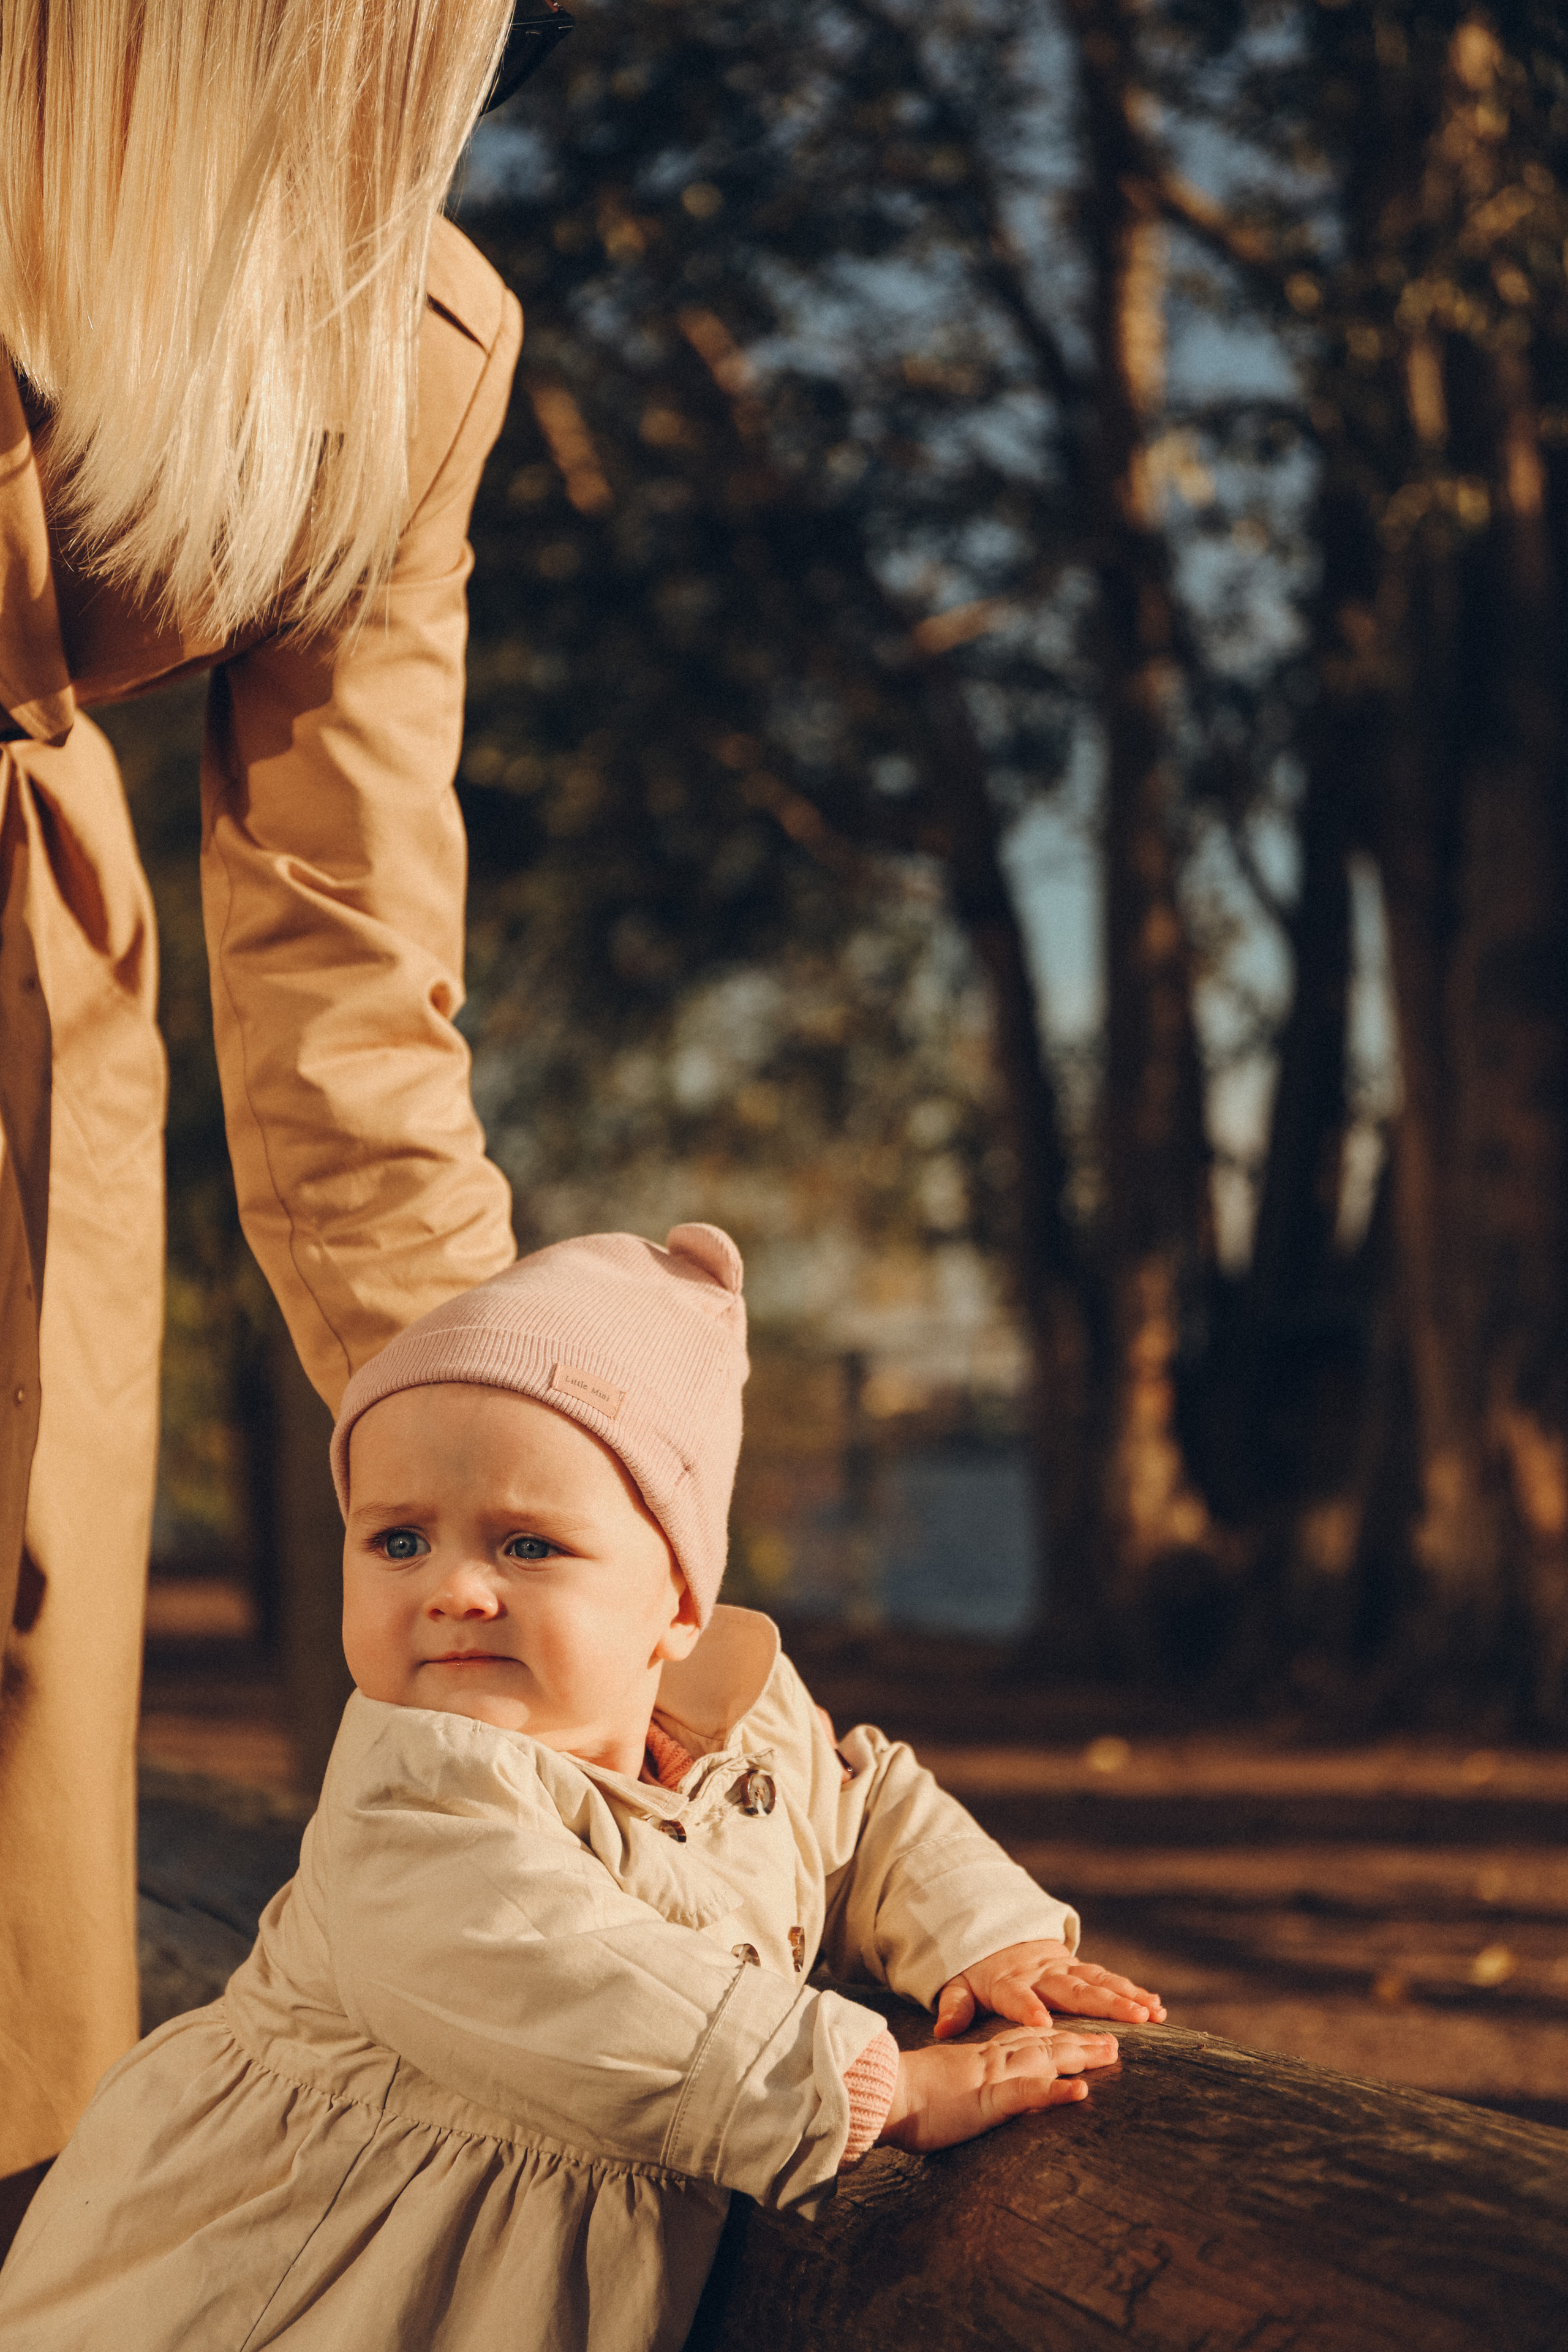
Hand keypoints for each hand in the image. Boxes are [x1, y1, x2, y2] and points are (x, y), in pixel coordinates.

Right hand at [876, 2024, 1118, 2152]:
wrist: (882, 2092)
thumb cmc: (905, 2095)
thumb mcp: (942, 2086)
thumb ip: (962, 2083)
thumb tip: (968, 2091)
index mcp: (980, 2057)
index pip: (1026, 2041)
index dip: (1057, 2036)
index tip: (1083, 2034)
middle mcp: (992, 2060)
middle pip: (1045, 2044)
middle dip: (1082, 2041)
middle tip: (1115, 2041)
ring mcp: (992, 2075)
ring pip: (1045, 2058)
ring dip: (1080, 2055)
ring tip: (1112, 2053)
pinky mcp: (988, 2098)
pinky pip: (1027, 2092)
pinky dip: (1055, 2090)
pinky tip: (1080, 2091)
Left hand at [934, 1939, 1165, 2037]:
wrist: (999, 1936)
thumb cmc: (980, 1974)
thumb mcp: (961, 1985)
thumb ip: (954, 2005)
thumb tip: (943, 2029)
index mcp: (1009, 1982)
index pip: (1018, 1996)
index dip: (1028, 2008)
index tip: (1043, 2023)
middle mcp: (1041, 1973)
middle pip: (1073, 1989)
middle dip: (1103, 2003)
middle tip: (1133, 2018)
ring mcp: (1064, 1969)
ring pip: (1099, 1983)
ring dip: (1128, 1997)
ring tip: (1154, 2013)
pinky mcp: (1080, 1969)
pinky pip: (1108, 1980)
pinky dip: (1133, 1991)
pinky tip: (1157, 2006)